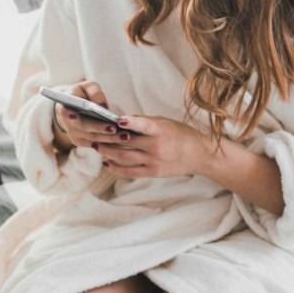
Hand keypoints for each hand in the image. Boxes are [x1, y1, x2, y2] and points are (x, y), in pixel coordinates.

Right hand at [54, 82, 122, 150]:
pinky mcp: (82, 143)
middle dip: (99, 128)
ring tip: (125, 135)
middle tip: (113, 128)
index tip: (75, 115)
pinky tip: (122, 140)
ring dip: (109, 139)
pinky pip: (97, 145)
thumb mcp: (88, 87)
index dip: (69, 115)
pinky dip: (110, 143)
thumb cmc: (82, 94)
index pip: (65, 113)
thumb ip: (95, 92)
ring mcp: (75, 136)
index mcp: (65, 108)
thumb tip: (104, 106)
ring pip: (93, 139)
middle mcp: (68, 124)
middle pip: (84, 128)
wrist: (74, 106)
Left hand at [90, 111, 210, 178]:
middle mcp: (157, 147)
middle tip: (93, 133)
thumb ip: (145, 121)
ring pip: (124, 157)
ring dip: (108, 152)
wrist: (200, 155)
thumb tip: (122, 121)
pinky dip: (116, 168)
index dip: (129, 122)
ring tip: (97, 147)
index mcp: (161, 131)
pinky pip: (130, 171)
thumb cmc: (182, 134)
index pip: (143, 125)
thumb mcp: (166, 122)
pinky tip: (107, 162)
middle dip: (108, 138)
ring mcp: (154, 161)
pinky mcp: (153, 172)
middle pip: (127, 142)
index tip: (116, 119)